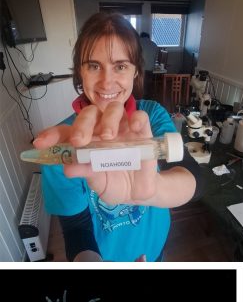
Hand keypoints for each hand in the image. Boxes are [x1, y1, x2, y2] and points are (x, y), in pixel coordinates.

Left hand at [34, 107, 158, 205]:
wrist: (139, 192)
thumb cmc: (114, 184)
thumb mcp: (98, 184)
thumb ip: (86, 173)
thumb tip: (68, 168)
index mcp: (84, 143)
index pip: (65, 132)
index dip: (52, 135)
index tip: (40, 144)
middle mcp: (101, 131)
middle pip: (89, 115)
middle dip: (82, 125)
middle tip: (79, 141)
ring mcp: (122, 129)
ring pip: (113, 109)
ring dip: (108, 120)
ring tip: (108, 137)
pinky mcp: (142, 131)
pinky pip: (140, 117)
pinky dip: (137, 118)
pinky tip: (133, 128)